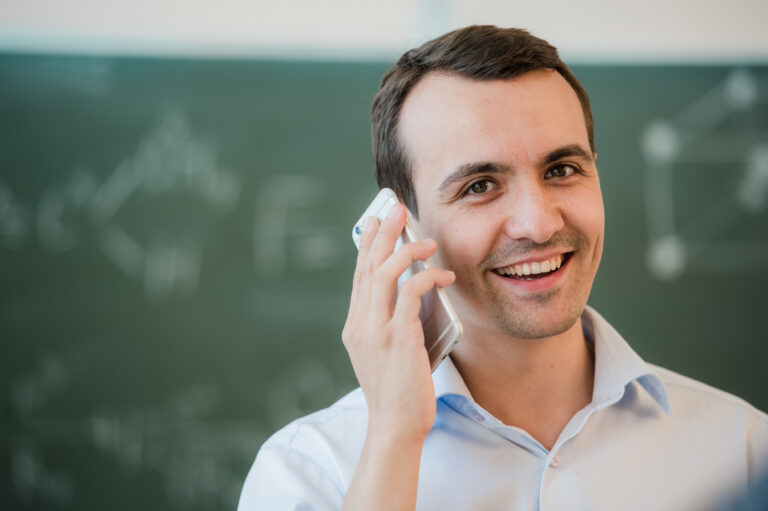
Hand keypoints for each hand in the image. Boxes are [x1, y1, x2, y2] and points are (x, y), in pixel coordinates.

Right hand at [341, 203, 455, 440]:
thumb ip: (390, 325)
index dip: (367, 246)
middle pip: (368, 267)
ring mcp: (376, 330)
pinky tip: (442, 275)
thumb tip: (414, 297)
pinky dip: (426, 277)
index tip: (374, 222)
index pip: (360, 276)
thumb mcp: (385, 354)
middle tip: (395, 209)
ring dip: (405, 249)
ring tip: (426, 239)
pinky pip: (410, 293)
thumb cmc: (397, 392)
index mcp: (355, 326)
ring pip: (384, 274)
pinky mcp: (397, 338)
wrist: (395, 426)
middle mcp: (360, 324)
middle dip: (382, 233)